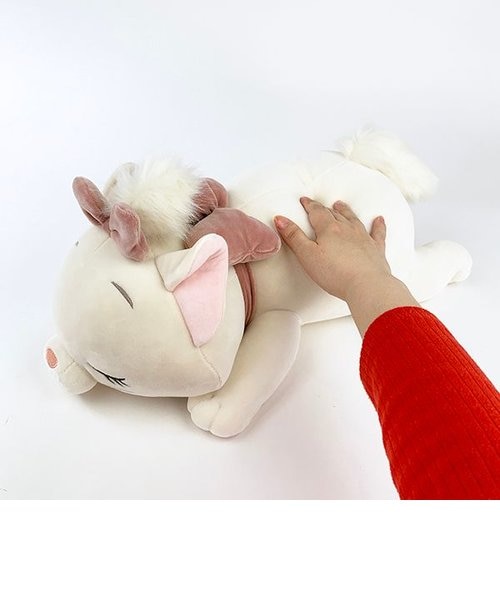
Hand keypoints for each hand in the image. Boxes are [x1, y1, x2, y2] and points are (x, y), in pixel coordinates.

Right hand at [274, 198, 390, 301]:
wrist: (366, 285)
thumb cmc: (336, 273)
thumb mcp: (307, 256)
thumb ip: (293, 236)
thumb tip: (280, 219)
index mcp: (329, 229)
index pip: (316, 212)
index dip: (309, 205)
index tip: (304, 200)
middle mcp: (347, 229)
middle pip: (334, 214)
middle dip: (325, 208)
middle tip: (319, 205)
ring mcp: (363, 238)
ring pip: (353, 219)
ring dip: (346, 211)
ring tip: (341, 205)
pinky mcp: (376, 249)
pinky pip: (378, 233)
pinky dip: (378, 225)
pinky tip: (379, 219)